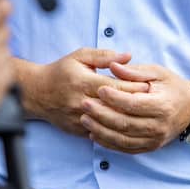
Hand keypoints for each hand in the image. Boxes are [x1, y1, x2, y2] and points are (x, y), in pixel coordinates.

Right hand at [21, 48, 149, 135]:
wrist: (38, 93)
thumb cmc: (61, 71)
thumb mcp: (80, 56)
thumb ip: (104, 56)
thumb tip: (128, 56)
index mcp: (83, 81)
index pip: (114, 87)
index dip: (133, 87)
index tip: (149, 86)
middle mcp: (80, 101)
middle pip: (113, 106)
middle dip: (134, 104)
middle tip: (152, 102)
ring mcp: (78, 118)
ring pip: (108, 122)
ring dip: (126, 118)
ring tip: (143, 114)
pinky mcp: (77, 130)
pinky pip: (99, 132)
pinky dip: (113, 130)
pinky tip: (127, 126)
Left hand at [80, 62, 189, 153]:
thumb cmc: (173, 86)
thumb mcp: (157, 72)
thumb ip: (134, 71)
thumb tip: (112, 66)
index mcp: (162, 105)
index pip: (133, 104)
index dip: (114, 98)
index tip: (99, 89)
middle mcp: (159, 126)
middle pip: (125, 123)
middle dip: (101, 114)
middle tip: (85, 104)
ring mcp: (154, 139)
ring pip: (122, 139)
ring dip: (101, 130)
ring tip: (85, 119)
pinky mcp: (150, 147)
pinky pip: (125, 148)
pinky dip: (108, 142)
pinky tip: (95, 133)